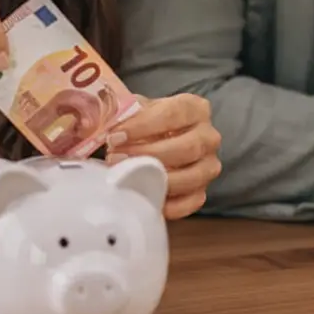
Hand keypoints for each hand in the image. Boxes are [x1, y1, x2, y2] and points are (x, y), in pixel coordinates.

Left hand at [105, 94, 220, 219]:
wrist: (154, 142)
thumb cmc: (145, 124)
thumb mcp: (135, 109)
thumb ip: (122, 110)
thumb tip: (104, 120)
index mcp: (195, 109)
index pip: (175, 114)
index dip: (143, 126)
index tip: (115, 136)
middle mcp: (208, 137)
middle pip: (187, 147)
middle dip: (148, 155)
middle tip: (115, 157)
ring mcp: (208, 166)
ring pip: (190, 177)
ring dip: (155, 180)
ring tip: (125, 176)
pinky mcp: (202, 192)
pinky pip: (190, 203)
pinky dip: (167, 204)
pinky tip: (144, 198)